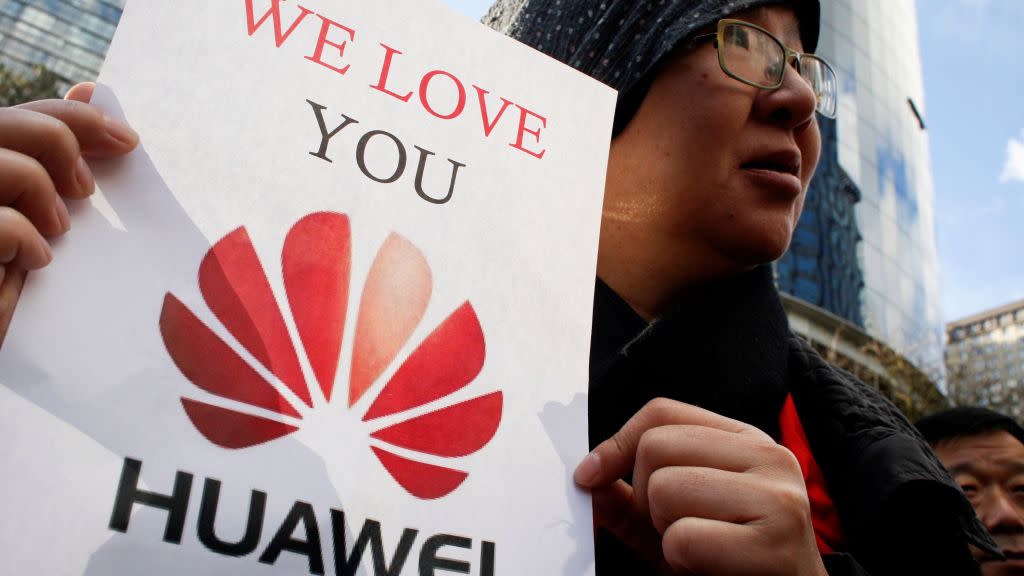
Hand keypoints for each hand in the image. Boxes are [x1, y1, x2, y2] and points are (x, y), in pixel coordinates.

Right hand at [0, 82, 138, 345]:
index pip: (21, 115)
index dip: (75, 116)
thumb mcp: (41, 217)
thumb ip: (57, 161)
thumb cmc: (23, 290)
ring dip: (42, 194)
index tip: (129, 141)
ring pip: (4, 165)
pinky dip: (25, 239)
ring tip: (56, 231)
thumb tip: (89, 88)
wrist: (20, 349)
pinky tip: (34, 263)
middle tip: (87, 189)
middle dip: (60, 142)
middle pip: (3, 123)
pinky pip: (0, 223)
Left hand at [575, 398, 826, 575]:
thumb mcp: (676, 522)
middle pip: (655, 446)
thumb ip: (632, 499)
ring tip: (698, 551)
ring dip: (664, 533)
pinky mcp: (775, 544)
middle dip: (646, 499)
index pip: (662, 413)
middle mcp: (769, 457)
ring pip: (664, 489)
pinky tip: (710, 569)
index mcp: (746, 441)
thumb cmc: (730, 565)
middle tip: (671, 532)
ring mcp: (777, 498)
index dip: (615, 445)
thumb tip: (587, 476)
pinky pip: (683, 539)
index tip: (589, 478)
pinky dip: (680, 562)